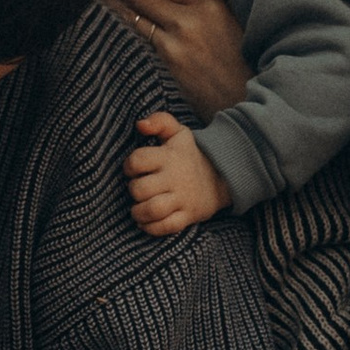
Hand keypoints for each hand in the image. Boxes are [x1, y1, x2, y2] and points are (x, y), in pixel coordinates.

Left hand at [105, 0, 250, 119]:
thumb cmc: (240, 64)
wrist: (246, 103)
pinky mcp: (165, 63)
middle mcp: (191, 19)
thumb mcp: (231, 24)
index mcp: (210, 4)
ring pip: (134, 9)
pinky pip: (135, 34)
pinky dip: (118, 21)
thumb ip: (203, 1)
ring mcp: (176, 42)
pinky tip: (103, 15)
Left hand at [127, 113, 228, 235]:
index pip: (137, 160)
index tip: (133, 169)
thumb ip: (159, 121)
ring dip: (138, 212)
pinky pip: (166, 227)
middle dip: (133, 190)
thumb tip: (140, 124)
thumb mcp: (178, 133)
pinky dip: (151, 228)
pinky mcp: (187, 216)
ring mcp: (182, 199)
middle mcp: (175, 178)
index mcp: (169, 157)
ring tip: (138, 208)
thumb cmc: (188, 155)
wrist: (220, 177)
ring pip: (152, 210)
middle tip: (138, 189)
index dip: (129, 166)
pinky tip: (146, 221)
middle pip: (140, 188)